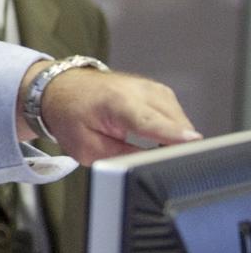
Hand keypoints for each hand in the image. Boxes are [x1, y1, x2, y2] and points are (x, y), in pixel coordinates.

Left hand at [17, 61, 200, 163]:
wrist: (61, 87)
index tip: (193, 142)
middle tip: (157, 162)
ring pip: (179, 120)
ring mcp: (152, 88)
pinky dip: (169, 128)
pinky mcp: (159, 91)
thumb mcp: (86, 147)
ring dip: (171, 138)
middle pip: (174, 123)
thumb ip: (120, 158)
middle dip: (173, 146)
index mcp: (117, 103)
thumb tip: (149, 165)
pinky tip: (150, 135)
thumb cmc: (69, 115)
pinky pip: (175, 115)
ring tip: (144, 145)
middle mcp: (138, 90)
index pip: (152, 122)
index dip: (173, 135)